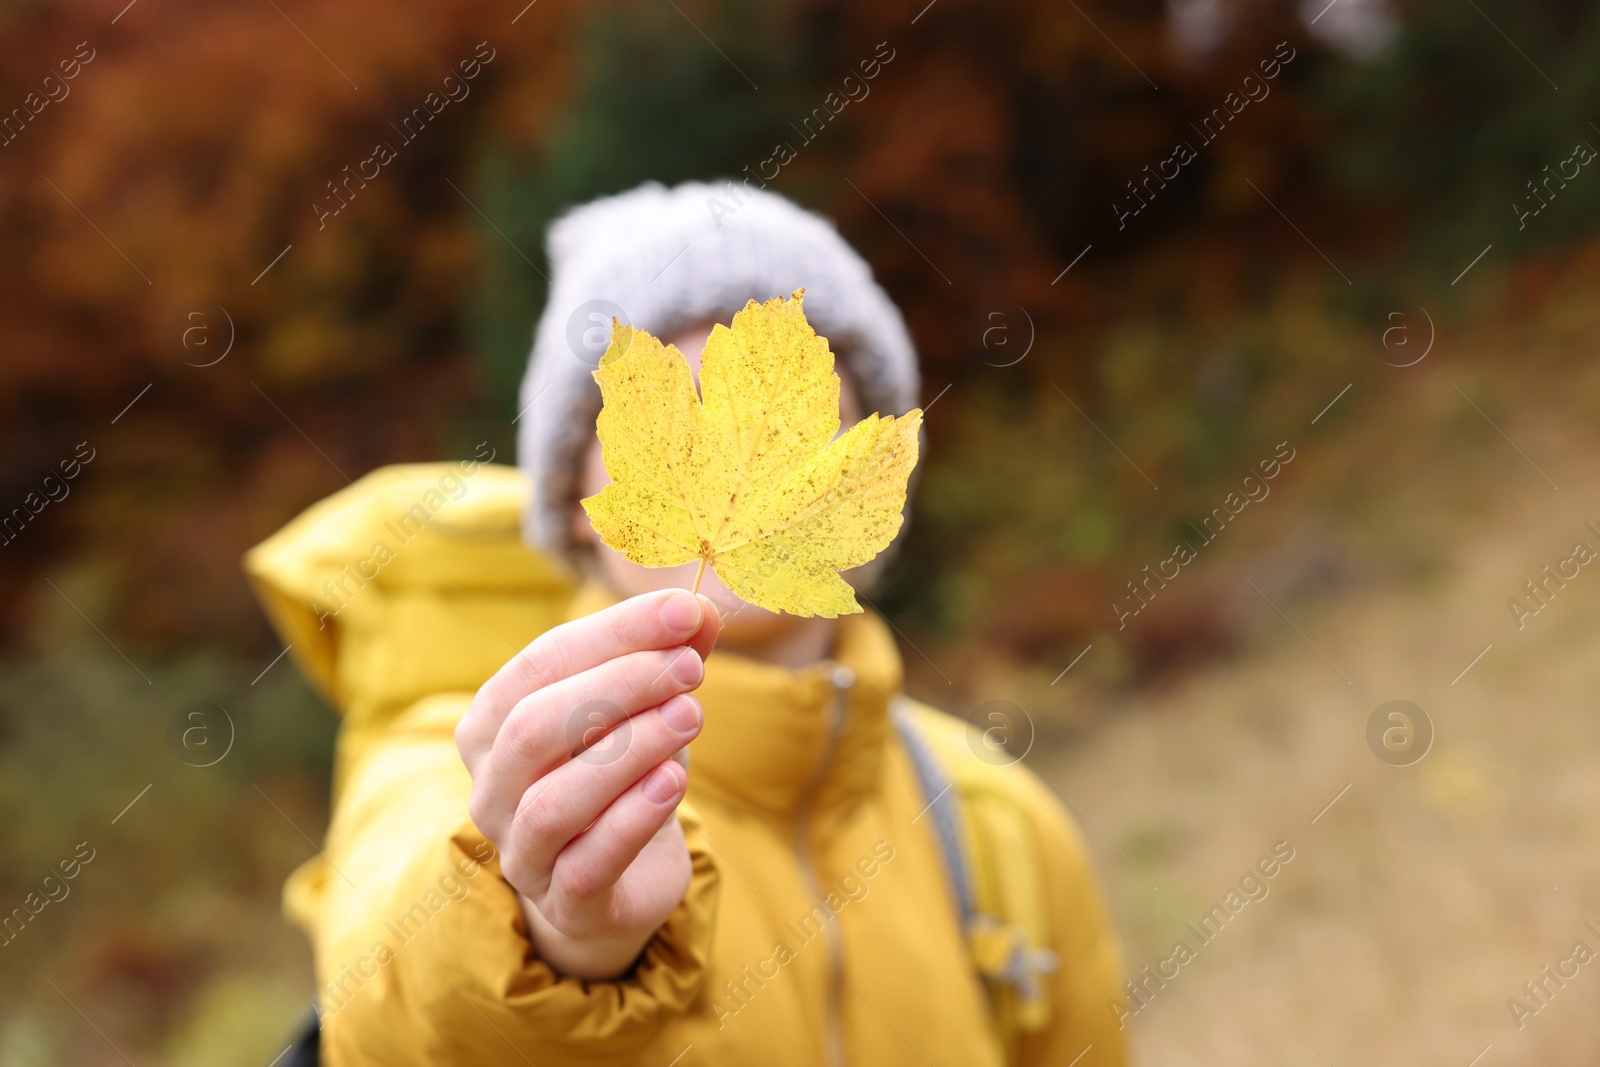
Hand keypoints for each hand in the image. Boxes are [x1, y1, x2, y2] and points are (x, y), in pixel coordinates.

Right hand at [456, 589, 719, 978]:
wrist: (624, 880)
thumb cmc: (624, 776)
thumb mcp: (646, 709)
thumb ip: (669, 658)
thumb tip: (701, 611)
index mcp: (493, 724)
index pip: (540, 662)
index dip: (614, 632)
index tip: (683, 610)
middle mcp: (492, 788)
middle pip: (533, 727)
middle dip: (619, 686)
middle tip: (690, 667)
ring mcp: (521, 852)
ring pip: (554, 800)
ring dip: (629, 749)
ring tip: (692, 715)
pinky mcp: (565, 903)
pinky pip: (587, 862)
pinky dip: (633, 817)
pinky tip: (674, 781)